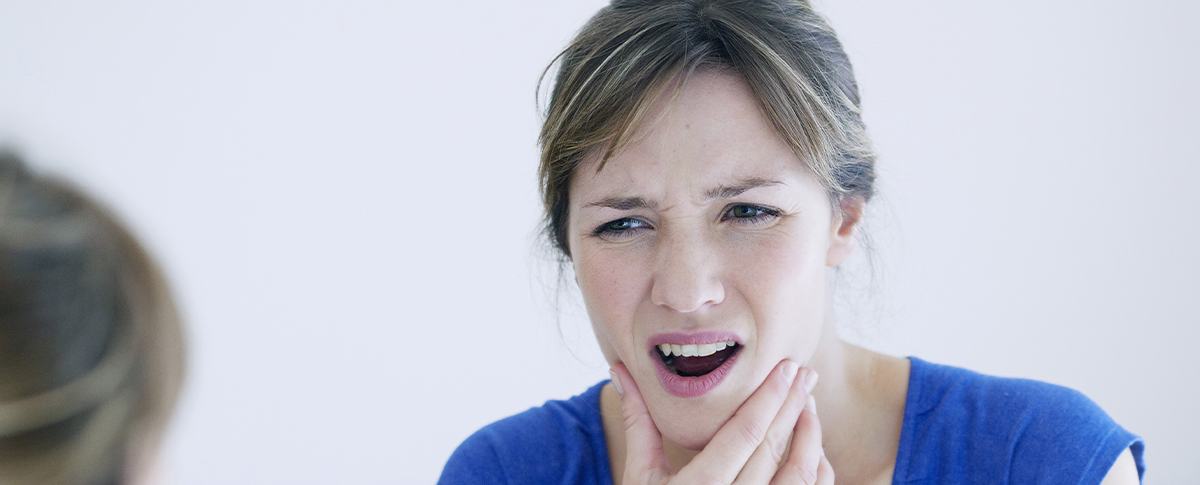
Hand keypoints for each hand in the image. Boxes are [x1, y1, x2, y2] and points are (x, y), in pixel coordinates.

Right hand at [611, 359, 833, 483]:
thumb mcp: (639, 477)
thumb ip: (638, 423)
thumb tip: (620, 370)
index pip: (744, 434)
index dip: (769, 397)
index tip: (786, 367)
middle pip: (773, 447)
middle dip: (793, 405)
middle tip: (805, 372)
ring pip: (799, 474)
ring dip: (809, 435)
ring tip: (809, 402)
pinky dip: (816, 470)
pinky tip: (812, 446)